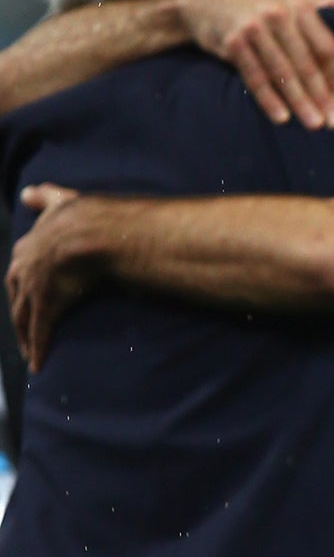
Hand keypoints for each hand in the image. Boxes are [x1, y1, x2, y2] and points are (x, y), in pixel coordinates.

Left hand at [7, 185, 95, 370]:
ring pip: (23, 318)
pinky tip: (37, 365)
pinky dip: (37, 348)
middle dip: (20, 316)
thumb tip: (27, 192)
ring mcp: (31, 289)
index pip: (19, 273)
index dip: (24, 287)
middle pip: (16, 299)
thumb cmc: (84, 216)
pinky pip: (40, 332)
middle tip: (26, 331)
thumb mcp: (62, 201)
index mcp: (28, 247)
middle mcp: (23, 269)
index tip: (29, 296)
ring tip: (31, 353)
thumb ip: (45, 197)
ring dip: (26, 337)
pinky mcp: (45, 306)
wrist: (93, 231)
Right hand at [179, 0, 333, 128]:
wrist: (206, 1)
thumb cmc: (260, 4)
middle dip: (322, 95)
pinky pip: (255, 76)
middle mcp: (279, 16)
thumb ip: (328, 0)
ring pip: (283, 73)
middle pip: (307, 63)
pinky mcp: (233, 43)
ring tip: (314, 124)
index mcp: (300, 6)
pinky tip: (281, 118)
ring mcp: (255, 29)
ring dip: (300, 102)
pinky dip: (269, 99)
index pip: (325, 47)